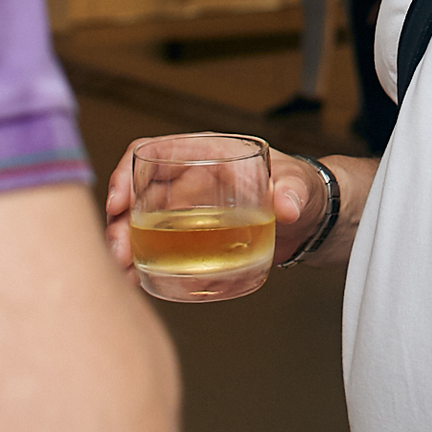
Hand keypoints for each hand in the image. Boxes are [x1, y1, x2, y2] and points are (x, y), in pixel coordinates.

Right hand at [105, 138, 332, 273]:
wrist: (312, 219)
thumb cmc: (302, 188)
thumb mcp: (299, 185)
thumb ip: (293, 191)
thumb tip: (287, 205)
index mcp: (207, 154)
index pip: (153, 151)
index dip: (128, 173)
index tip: (118, 202)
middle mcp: (191, 180)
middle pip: (139, 193)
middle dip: (120, 222)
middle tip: (119, 253)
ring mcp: (189, 210)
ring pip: (143, 222)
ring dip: (127, 246)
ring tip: (123, 272)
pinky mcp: (195, 237)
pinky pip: (161, 246)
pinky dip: (146, 261)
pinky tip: (139, 280)